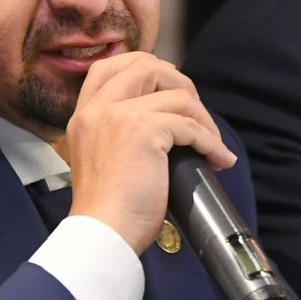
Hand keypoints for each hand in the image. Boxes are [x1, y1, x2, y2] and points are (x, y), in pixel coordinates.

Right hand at [60, 52, 235, 252]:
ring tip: (212, 146)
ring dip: (204, 120)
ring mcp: (119, 115)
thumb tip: (168, 119)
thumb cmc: (109, 210)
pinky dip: (211, 142)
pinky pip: (190, 125)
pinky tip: (216, 159)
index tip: (171, 84)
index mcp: (84, 114)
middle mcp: (97, 108)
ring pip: (177, 95)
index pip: (110, 66)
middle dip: (182, 84)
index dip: (146, 66)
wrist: (102, 233)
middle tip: (198, 115)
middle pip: (147, 66)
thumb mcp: (103, 158)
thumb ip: (121, 132)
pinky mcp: (142, 130)